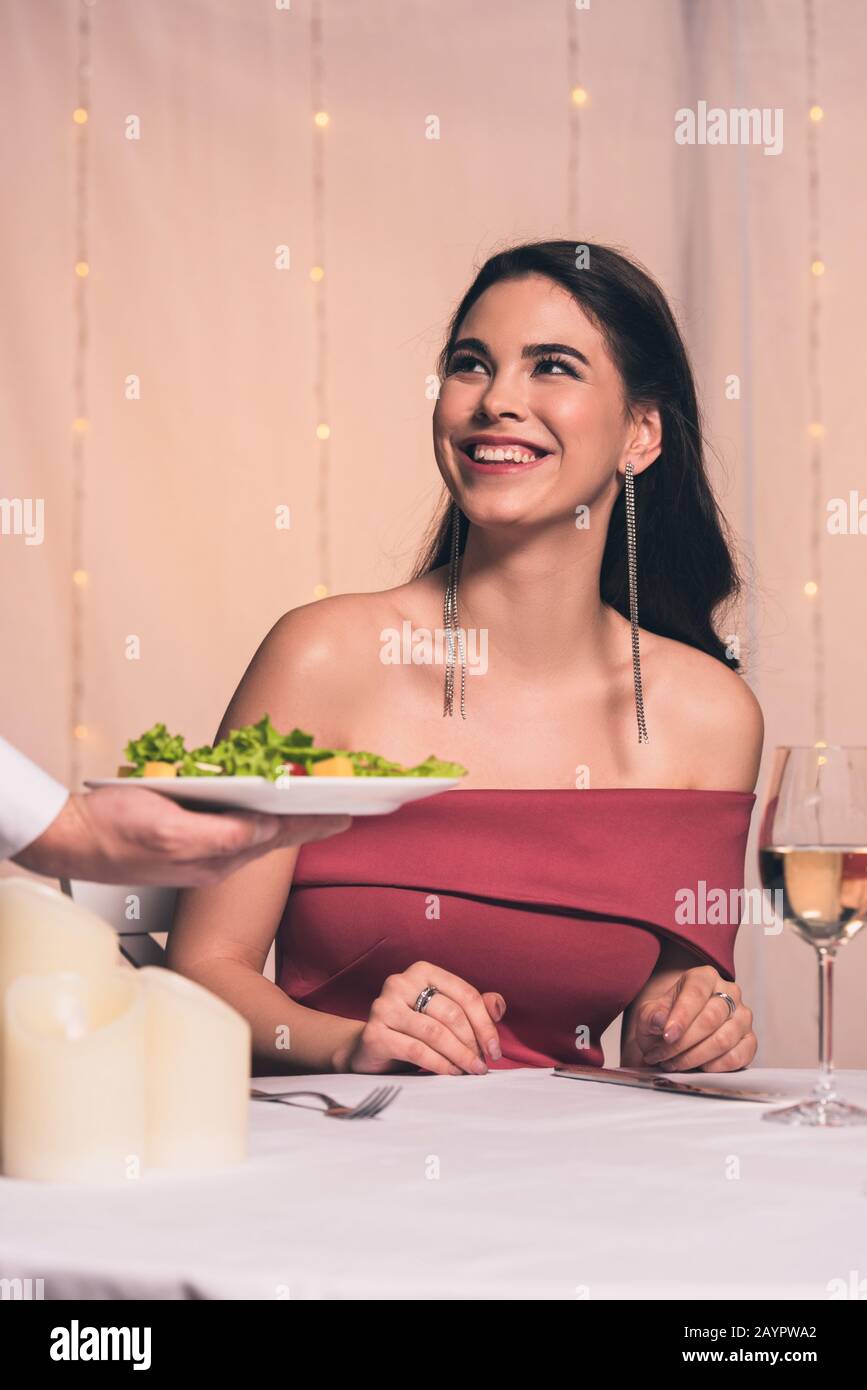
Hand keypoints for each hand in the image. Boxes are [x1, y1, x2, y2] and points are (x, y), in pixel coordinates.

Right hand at [12, 787, 351, 886]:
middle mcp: (214, 860)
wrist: (69, 842)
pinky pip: (233, 833)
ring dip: (289, 822)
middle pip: (275, 838)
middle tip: (348, 812)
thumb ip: (220, 833)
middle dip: (312, 824)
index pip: (280, 835)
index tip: (349, 814)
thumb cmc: (112, 831)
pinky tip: (265, 814)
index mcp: (216, 856)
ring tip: (318, 812)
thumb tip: (264, 828)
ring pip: (257, 836)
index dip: (316, 822)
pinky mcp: (184, 844)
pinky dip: (258, 821)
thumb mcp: (168, 826)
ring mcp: (200, 855)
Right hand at [334, 961, 506, 1075]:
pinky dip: (440, 1064)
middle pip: (451, 1013)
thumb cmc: (414, 1029)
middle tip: (482, 1064)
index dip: (485, 1023)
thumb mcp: (445, 1014)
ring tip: (471, 1071)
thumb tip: (497, 1006)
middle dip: (472, 1043)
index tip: (495, 1050)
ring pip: (434, 1032)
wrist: (370, 1048)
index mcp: (422, 972)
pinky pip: (416, 1050)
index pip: (464, 994)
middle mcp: (400, 983)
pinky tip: (452, 1073)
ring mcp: (383, 1007)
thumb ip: (474, 1006)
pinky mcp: (374, 1033)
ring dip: (459, 1055)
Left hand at [624, 966, 755, 1072]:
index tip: (667, 1036)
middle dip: (683, 1043)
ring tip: (673, 1064)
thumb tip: (660, 1020)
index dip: (681, 1016)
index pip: (696, 993)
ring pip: (723, 1040)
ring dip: (694, 1057)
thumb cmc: (665, 1019)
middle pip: (710, 1019)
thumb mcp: (650, 1014)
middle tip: (662, 1056)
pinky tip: (698, 1067)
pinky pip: (737, 1057)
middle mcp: (730, 993)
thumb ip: (651, 1015)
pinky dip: (715, 1067)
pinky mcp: (749, 1041)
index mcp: (704, 977)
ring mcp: (743, 1017)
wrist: (678, 1033)